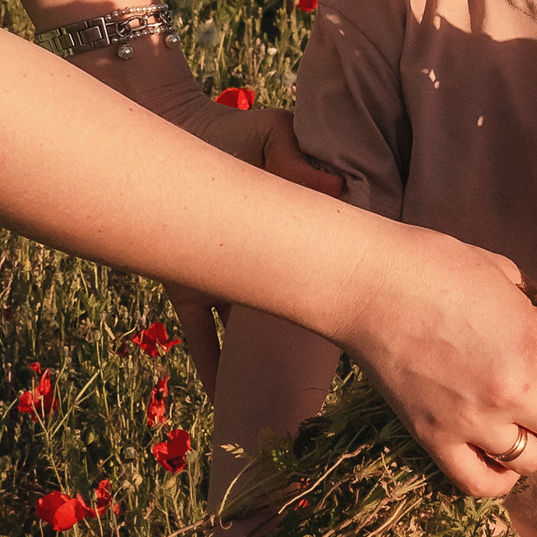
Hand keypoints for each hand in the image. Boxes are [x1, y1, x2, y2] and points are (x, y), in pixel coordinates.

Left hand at [163, 108, 342, 389]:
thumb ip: (294, 152)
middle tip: (333, 387)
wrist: (165, 129)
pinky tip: (219, 399)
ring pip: (249, 335)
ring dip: (260, 366)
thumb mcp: (270, 133)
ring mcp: (230, 278)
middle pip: (293, 311)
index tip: (370, 330)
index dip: (350, 298)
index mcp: (296, 228)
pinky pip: (201, 332)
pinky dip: (208, 363)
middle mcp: (268, 262)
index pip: (329, 268)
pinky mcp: (191, 286)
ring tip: (281, 407)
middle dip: (311, 347)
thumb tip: (330, 184)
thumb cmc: (228, 129)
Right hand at [344, 233, 536, 499]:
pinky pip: (479, 483)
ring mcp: (472, 422)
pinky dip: (498, 477)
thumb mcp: (502, 273)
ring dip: (536, 439)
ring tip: (521, 417)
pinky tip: (499, 455)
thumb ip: (533, 309)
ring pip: (534, 460)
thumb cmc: (434, 264)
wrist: (365, 284)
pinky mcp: (434, 439)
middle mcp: (512, 391)